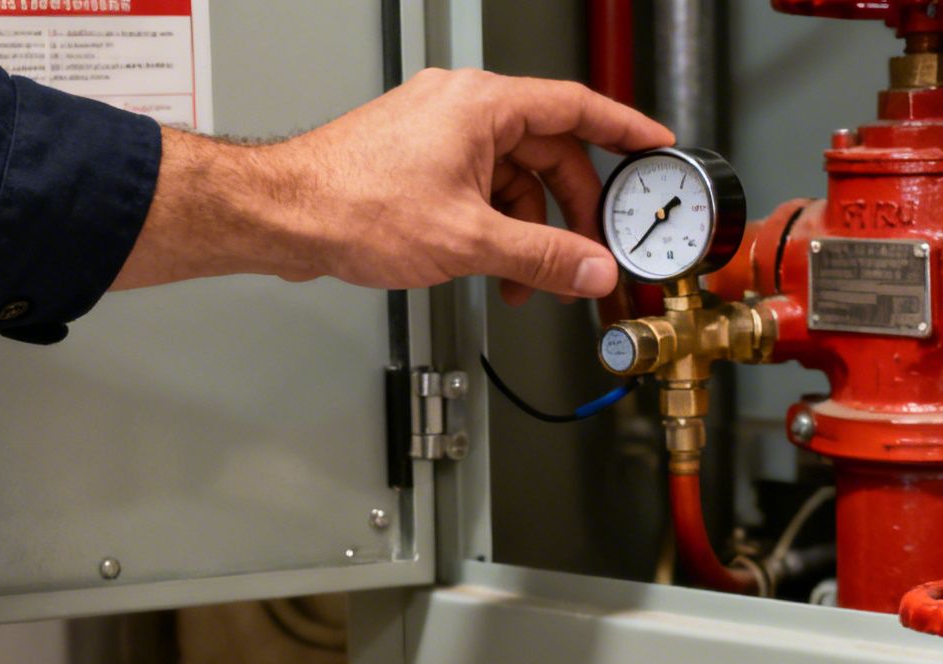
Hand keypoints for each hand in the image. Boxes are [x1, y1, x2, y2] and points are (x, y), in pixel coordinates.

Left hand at [112, 69, 672, 302]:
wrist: (285, 216)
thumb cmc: (352, 204)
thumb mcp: (469, 240)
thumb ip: (544, 256)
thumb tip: (593, 269)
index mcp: (482, 104)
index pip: (577, 107)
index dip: (626, 129)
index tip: (657, 146)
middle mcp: (462, 108)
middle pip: (548, 154)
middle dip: (570, 213)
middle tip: (590, 254)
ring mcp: (439, 133)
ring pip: (514, 180)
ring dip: (529, 233)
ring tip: (530, 281)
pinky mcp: (420, 161)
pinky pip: (481, 190)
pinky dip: (496, 230)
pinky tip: (496, 270)